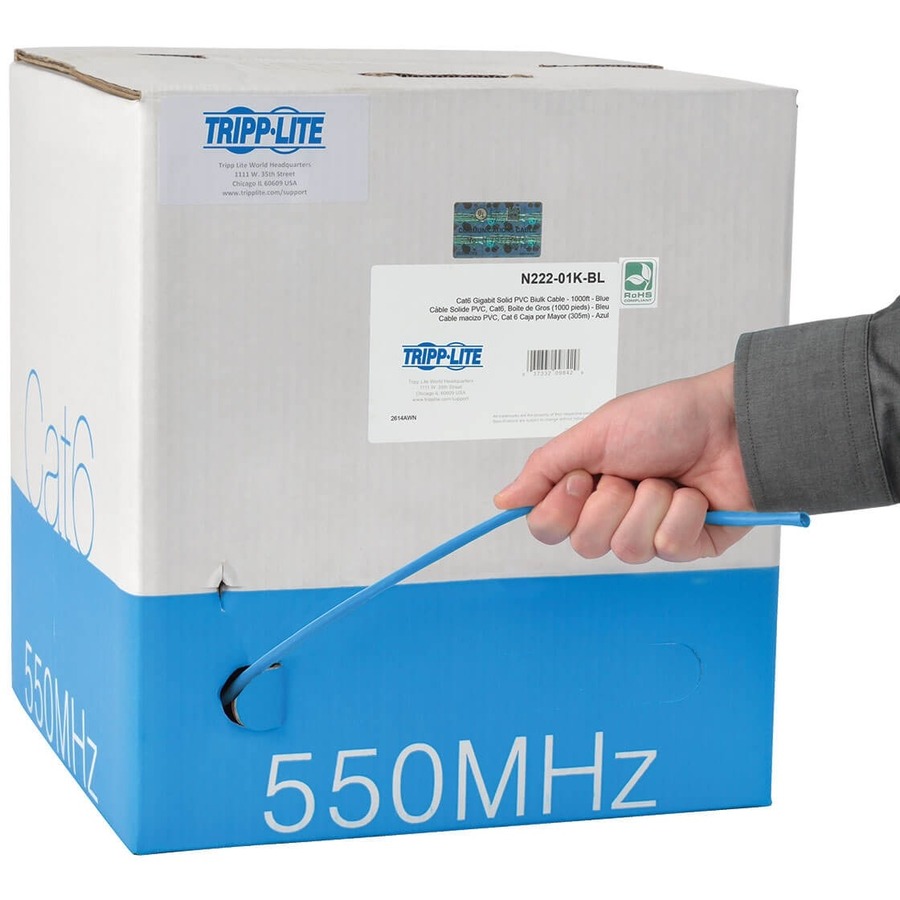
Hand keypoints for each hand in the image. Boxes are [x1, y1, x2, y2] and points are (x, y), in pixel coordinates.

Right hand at [493, 364, 753, 562]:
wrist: (733, 421)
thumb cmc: (668, 417)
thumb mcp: (596, 433)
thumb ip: (545, 468)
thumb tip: (502, 500)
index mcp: (586, 489)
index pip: (546, 527)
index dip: (559, 509)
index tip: (582, 478)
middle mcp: (614, 515)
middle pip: (584, 545)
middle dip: (609, 503)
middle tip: (630, 474)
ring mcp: (650, 533)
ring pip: (626, 550)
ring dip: (649, 505)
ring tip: (668, 480)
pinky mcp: (688, 547)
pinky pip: (668, 548)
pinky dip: (682, 514)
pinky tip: (695, 495)